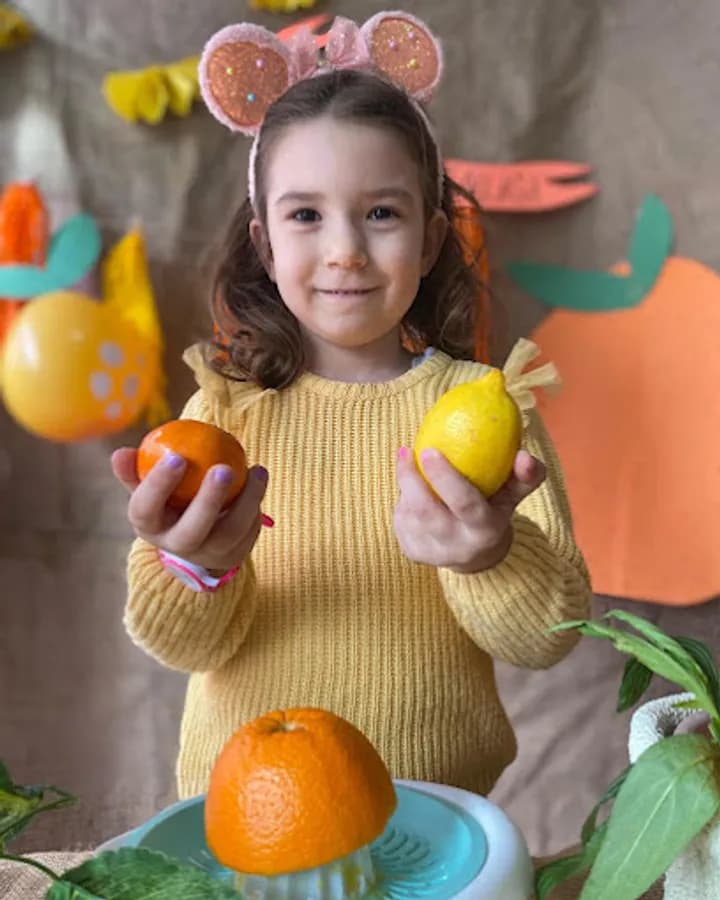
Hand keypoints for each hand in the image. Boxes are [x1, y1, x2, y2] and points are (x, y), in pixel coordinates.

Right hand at [111, 447, 269, 573]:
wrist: (194, 543)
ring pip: (229, 532)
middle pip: (191, 531)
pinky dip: (255, 504)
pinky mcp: (234, 555)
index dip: (158, 485)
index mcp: (149, 527)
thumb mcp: (148, 490)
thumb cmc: (168, 504)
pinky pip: (248, 530)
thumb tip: (119, 453)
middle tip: (223, 468)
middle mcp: (176, 546)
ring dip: (247, 500)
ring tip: (257, 471)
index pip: (145, 509)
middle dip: (207, 501)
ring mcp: (208, 554)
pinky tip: (258, 478)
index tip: (176, 456)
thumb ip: (136, 471)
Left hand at [394, 447, 545, 572]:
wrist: (477, 554)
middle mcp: (458, 547)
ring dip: (406, 484)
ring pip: (409, 514)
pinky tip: (409, 485)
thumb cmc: (496, 508)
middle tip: (406, 450)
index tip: (430, 449)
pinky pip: (400, 519)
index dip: (445, 477)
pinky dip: (403, 498)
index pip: (464, 503)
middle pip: (427, 511)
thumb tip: (524, 455)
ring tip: (407, 459)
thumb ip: (525, 475)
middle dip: (411, 478)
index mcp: (486, 531)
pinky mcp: (413, 553)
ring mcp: (433, 553)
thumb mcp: (513, 494)